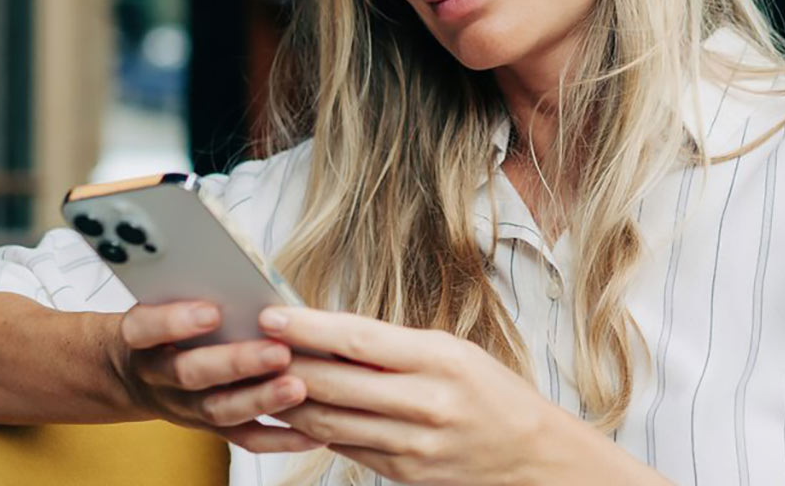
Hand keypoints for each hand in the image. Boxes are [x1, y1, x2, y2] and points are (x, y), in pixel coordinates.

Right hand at [113, 301, 322, 453]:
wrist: (139, 375)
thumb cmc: (169, 324)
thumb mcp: (167, 300)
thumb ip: (201, 289)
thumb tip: (252, 278)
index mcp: (142, 337)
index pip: (145, 328)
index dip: (175, 322)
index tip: (212, 311)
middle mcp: (159, 375)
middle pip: (190, 373)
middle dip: (236, 363)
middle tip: (278, 352)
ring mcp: (184, 406)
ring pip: (218, 409)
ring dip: (261, 399)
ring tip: (297, 387)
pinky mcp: (210, 427)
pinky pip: (244, 438)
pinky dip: (279, 438)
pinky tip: (310, 432)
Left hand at [260, 306, 609, 485]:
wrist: (532, 455)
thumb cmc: (491, 393)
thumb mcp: (453, 352)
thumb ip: (393, 347)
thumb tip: (327, 332)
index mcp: (441, 360)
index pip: (359, 339)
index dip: (308, 327)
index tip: (271, 315)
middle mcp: (426, 402)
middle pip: (335, 382)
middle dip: (286, 363)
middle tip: (253, 345)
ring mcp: (413, 443)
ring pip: (330, 419)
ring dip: (291, 399)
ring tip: (264, 377)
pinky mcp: (403, 472)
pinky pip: (344, 447)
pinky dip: (316, 427)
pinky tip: (298, 411)